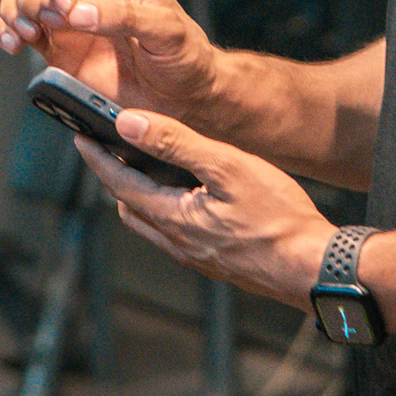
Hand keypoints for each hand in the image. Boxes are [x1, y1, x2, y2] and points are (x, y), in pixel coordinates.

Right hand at [0, 0, 219, 122]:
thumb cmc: (185, 55)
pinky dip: (6, 35)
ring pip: (21, 1)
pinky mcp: (59, 54)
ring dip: (12, 12)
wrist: (186, 98)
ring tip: (25, 34)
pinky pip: (20, 34)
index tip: (64, 5)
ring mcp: (68, 25)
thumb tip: (81, 13)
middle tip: (41, 19)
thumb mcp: (167, 29)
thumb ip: (125, 16)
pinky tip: (13, 44)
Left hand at [74, 109, 334, 311]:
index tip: (80, 136)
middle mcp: (178, 243)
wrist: (315, 269)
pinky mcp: (217, 263)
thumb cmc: (279, 218)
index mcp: (173, 219)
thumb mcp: (227, 167)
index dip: (97, 159)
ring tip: (145, 167)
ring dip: (140, 196)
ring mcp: (197, 257)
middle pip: (131, 206)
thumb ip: (176, 143)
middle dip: (115, 177)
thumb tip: (128, 125)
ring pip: (152, 224)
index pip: (120, 184)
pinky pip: (176, 235)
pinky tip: (187, 196)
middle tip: (110, 149)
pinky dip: (165, 210)